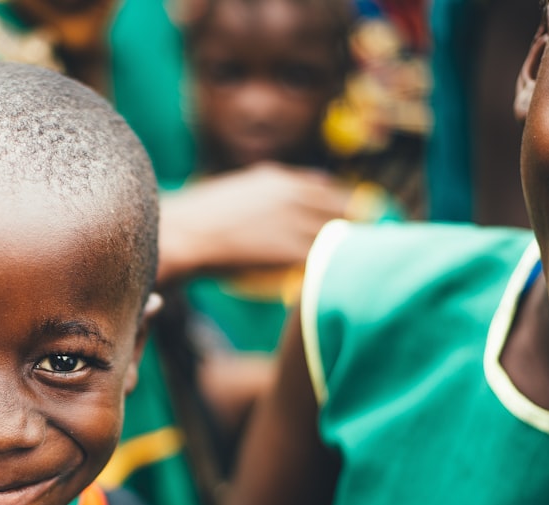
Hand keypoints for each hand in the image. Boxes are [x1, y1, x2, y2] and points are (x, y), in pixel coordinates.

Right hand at [157, 162, 359, 284]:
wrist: (182, 234)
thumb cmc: (198, 219)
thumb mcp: (238, 190)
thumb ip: (271, 192)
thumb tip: (298, 192)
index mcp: (281, 179)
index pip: (330, 190)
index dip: (346, 206)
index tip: (353, 220)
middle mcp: (294, 195)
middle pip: (348, 209)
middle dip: (359, 227)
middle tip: (367, 246)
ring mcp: (295, 223)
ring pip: (342, 235)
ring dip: (351, 250)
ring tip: (358, 266)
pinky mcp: (292, 251)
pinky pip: (326, 260)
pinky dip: (334, 269)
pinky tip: (337, 281)